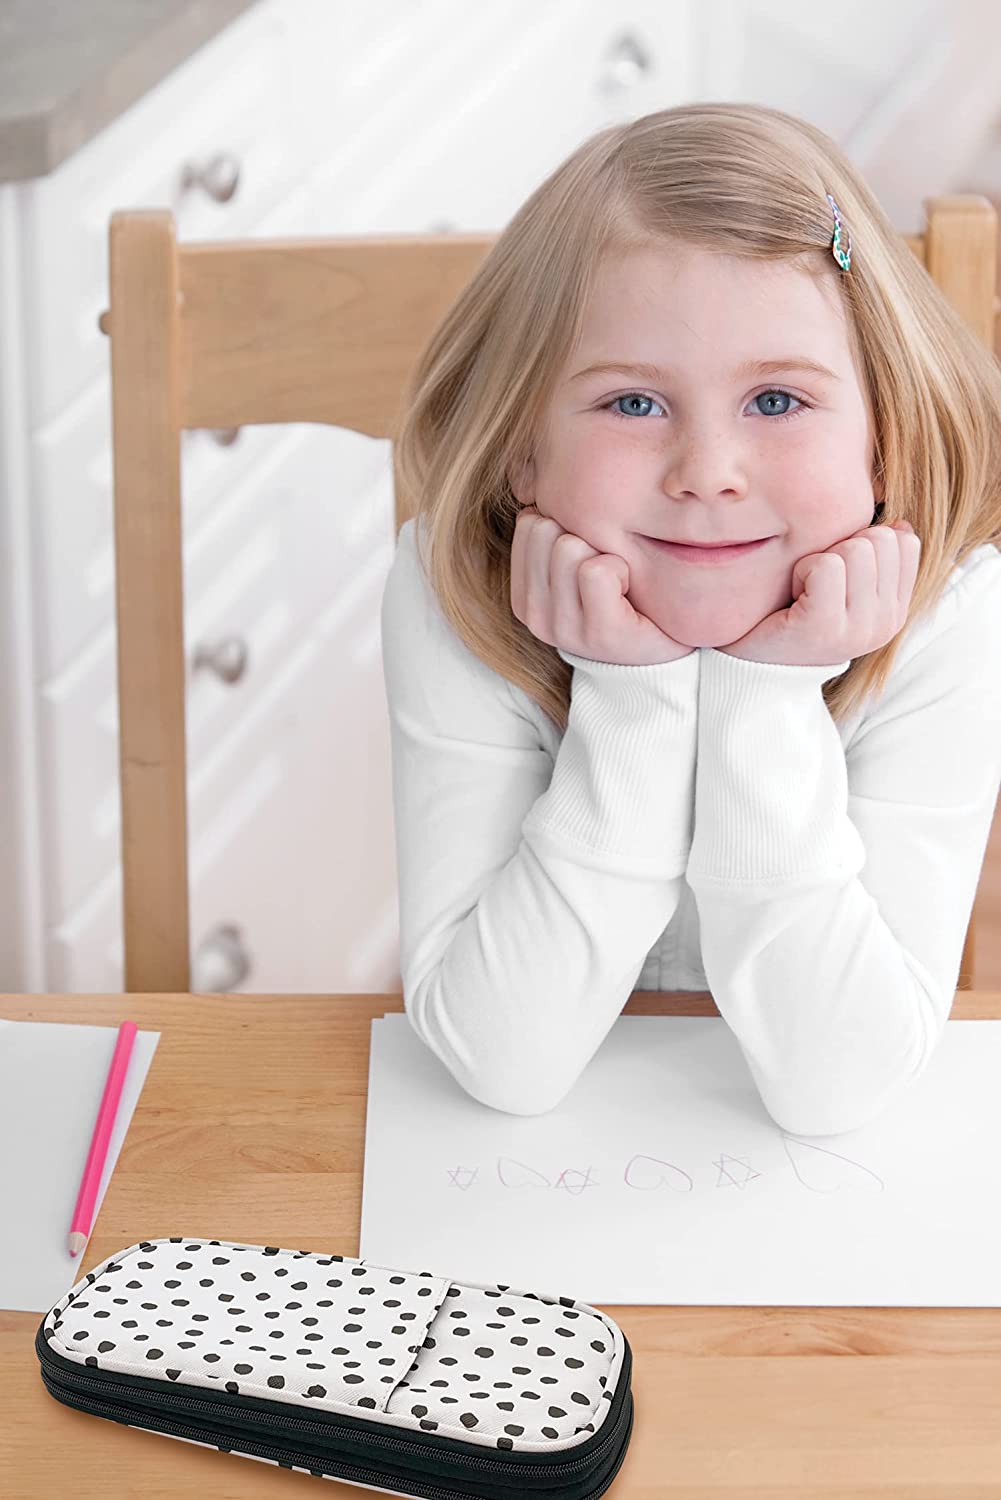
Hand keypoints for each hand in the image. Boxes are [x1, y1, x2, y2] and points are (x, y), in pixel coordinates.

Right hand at [511, 506, 692, 664]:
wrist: (657, 656)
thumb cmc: (620, 598)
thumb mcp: (576, 566)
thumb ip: (555, 530)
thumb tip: (539, 477)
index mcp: (524, 594)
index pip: (529, 523)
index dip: (567, 526)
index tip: (588, 555)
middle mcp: (534, 614)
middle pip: (547, 530)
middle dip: (584, 537)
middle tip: (607, 570)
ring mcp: (563, 628)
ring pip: (570, 547)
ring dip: (605, 554)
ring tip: (619, 582)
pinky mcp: (598, 634)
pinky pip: (597, 570)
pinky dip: (622, 570)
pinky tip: (629, 591)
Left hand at [718, 518, 920, 667]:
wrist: (753, 669)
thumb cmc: (795, 615)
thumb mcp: (846, 587)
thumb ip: (876, 559)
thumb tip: (898, 525)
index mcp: (896, 611)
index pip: (905, 543)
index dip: (863, 542)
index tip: (837, 575)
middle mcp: (886, 624)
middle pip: (879, 540)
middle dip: (840, 549)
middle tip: (816, 585)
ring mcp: (859, 629)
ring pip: (855, 549)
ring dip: (818, 560)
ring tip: (804, 592)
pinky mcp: (824, 627)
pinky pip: (825, 565)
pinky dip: (801, 571)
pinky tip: (792, 598)